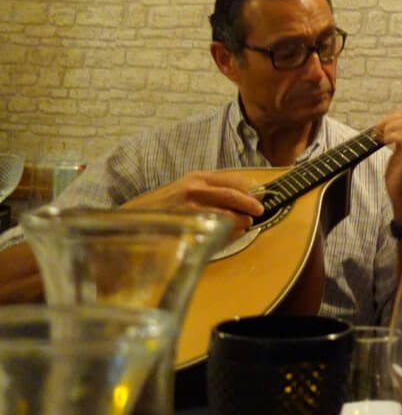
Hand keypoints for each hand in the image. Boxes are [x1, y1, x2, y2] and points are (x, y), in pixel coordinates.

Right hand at [125, 171, 264, 239]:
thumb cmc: (160, 207)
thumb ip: (209, 190)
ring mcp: (190, 210)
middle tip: (259, 211)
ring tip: (245, 225)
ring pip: (227, 216)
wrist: (129, 222)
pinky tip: (231, 236)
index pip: (231, 179)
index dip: (249, 188)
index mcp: (195, 178)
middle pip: (233, 196)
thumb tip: (243, 193)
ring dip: (240, 222)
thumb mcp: (183, 189)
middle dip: (250, 204)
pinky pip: (214, 233)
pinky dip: (228, 235)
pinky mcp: (186, 229)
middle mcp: (194, 190)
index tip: (259, 194)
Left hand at [373, 105, 401, 222]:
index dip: (400, 112)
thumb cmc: (400, 172)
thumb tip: (386, 122)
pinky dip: (391, 136)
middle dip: (392, 118)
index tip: (385, 124)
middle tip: (379, 130)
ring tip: (380, 138)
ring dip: (389, 127)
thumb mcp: (399, 149)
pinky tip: (384, 143)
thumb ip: (398, 135)